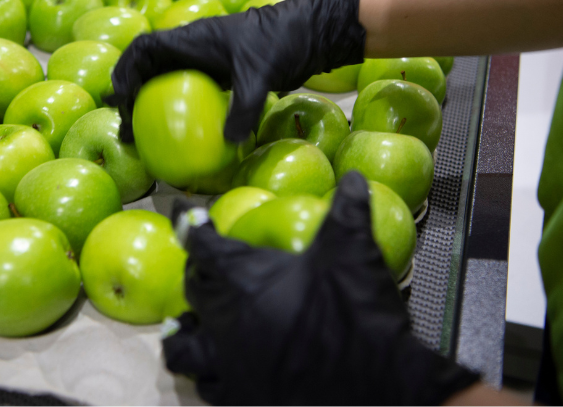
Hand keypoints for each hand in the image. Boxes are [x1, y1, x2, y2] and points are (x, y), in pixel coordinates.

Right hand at [106, 0, 364, 142]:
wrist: (310, 31)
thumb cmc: (282, 42)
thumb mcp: (261, 75)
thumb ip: (244, 106)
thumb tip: (229, 141)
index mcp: (192, 38)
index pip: (144, 48)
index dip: (125, 70)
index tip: (121, 99)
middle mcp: (192, 48)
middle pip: (147, 68)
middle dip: (130, 95)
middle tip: (126, 128)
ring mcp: (205, 61)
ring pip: (165, 80)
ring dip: (148, 103)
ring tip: (140, 136)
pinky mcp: (220, 73)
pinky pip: (189, 91)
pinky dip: (177, 110)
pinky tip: (182, 136)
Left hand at [163, 172, 478, 404]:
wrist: (378, 385)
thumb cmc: (358, 313)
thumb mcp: (353, 252)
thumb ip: (348, 210)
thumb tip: (352, 178)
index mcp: (243, 279)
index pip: (200, 244)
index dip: (190, 224)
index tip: (184, 213)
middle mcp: (226, 321)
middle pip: (192, 290)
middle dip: (196, 272)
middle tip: (203, 264)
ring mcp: (230, 364)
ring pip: (185, 348)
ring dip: (185, 332)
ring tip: (188, 325)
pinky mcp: (243, 398)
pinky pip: (209, 387)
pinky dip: (208, 374)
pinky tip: (218, 370)